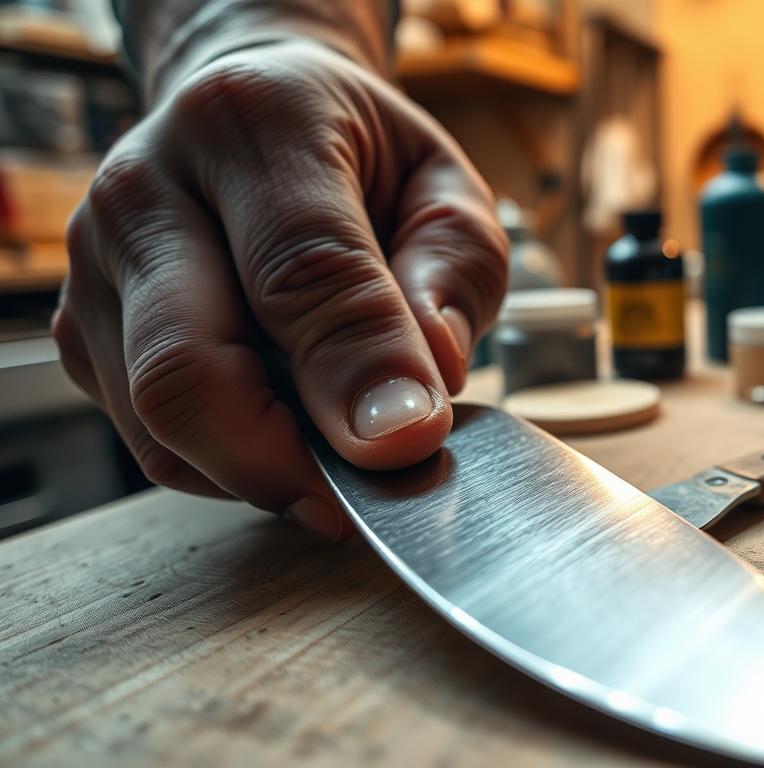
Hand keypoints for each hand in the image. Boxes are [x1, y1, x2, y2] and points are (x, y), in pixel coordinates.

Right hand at [54, 40, 506, 537]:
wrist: (257, 111)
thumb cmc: (364, 157)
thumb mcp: (446, 189)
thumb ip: (453, 276)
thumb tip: (413, 400)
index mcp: (256, 121)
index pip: (301, 269)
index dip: (359, 373)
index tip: (410, 444)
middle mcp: (148, 187)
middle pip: (185, 365)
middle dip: (284, 458)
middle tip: (367, 495)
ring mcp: (97, 262)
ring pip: (158, 421)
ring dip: (260, 469)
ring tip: (339, 459)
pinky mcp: (81, 328)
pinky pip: (150, 439)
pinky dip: (227, 464)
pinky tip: (288, 435)